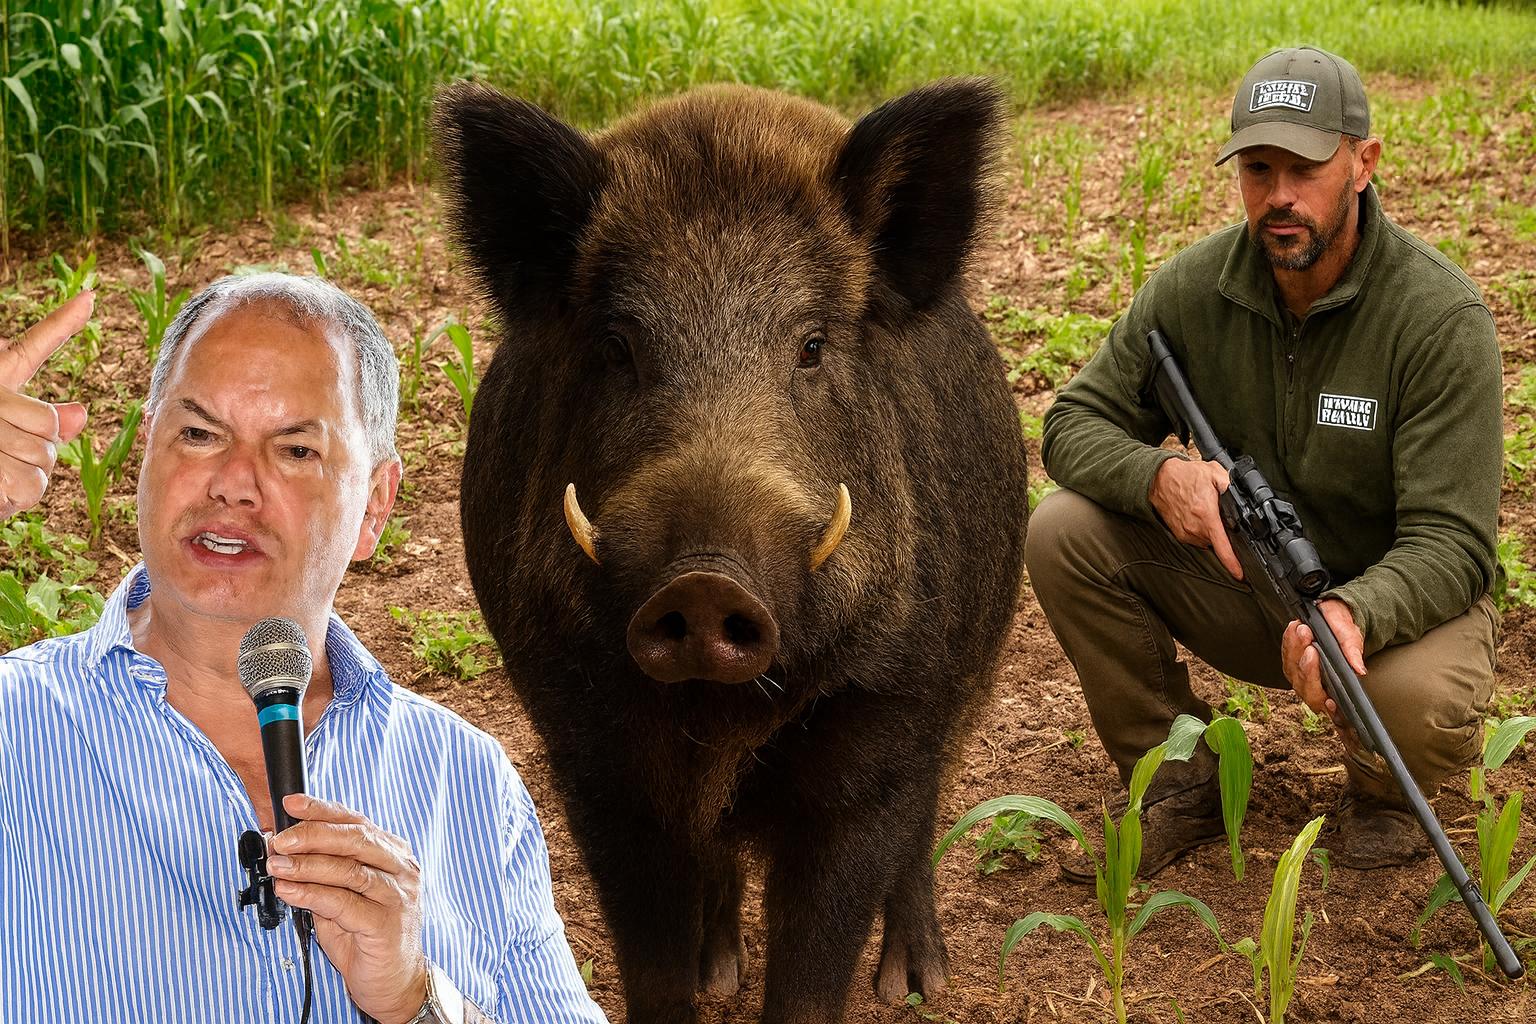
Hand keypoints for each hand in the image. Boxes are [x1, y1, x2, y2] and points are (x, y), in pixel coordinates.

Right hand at [1, 291, 91, 518]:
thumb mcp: (16, 447)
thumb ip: (45, 426)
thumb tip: (79, 414)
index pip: (32, 348)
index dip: (62, 322)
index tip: (91, 296)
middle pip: (50, 424)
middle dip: (41, 454)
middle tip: (6, 461)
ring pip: (42, 457)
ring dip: (27, 480)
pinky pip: (30, 484)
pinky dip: (18, 498)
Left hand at [268, 794, 428, 1023]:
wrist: (392, 981)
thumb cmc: (365, 935)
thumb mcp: (342, 894)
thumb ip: (323, 871)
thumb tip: (284, 849)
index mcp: (393, 854)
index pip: (356, 821)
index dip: (322, 810)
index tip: (291, 804)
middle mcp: (401, 869)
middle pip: (355, 838)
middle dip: (312, 834)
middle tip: (280, 839)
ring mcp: (397, 895)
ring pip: (348, 869)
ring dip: (306, 865)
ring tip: (276, 865)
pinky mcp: (386, 923)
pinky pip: (342, 902)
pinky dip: (310, 894)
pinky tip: (289, 890)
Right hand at [1148, 457, 1241, 578]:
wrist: (1159, 478)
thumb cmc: (1185, 475)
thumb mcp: (1214, 473)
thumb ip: (1230, 485)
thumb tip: (1242, 496)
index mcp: (1206, 515)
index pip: (1222, 547)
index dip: (1232, 564)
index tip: (1241, 575)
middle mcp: (1195, 528)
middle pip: (1218, 543)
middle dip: (1224, 535)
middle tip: (1224, 518)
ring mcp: (1186, 532)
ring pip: (1208, 541)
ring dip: (1212, 532)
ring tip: (1208, 513)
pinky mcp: (1179, 534)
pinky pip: (1197, 539)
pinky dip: (1201, 531)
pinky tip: (1199, 516)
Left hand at [1282, 598, 1365, 752]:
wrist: (1345, 618)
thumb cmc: (1351, 632)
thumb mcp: (1354, 635)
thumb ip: (1354, 650)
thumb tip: (1358, 669)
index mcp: (1334, 687)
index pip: (1322, 696)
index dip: (1318, 686)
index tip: (1319, 669)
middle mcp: (1317, 686)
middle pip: (1305, 687)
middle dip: (1305, 664)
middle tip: (1309, 640)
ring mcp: (1303, 675)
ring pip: (1293, 672)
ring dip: (1294, 651)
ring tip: (1301, 629)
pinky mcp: (1294, 662)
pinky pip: (1287, 658)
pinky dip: (1288, 643)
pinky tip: (1292, 629)